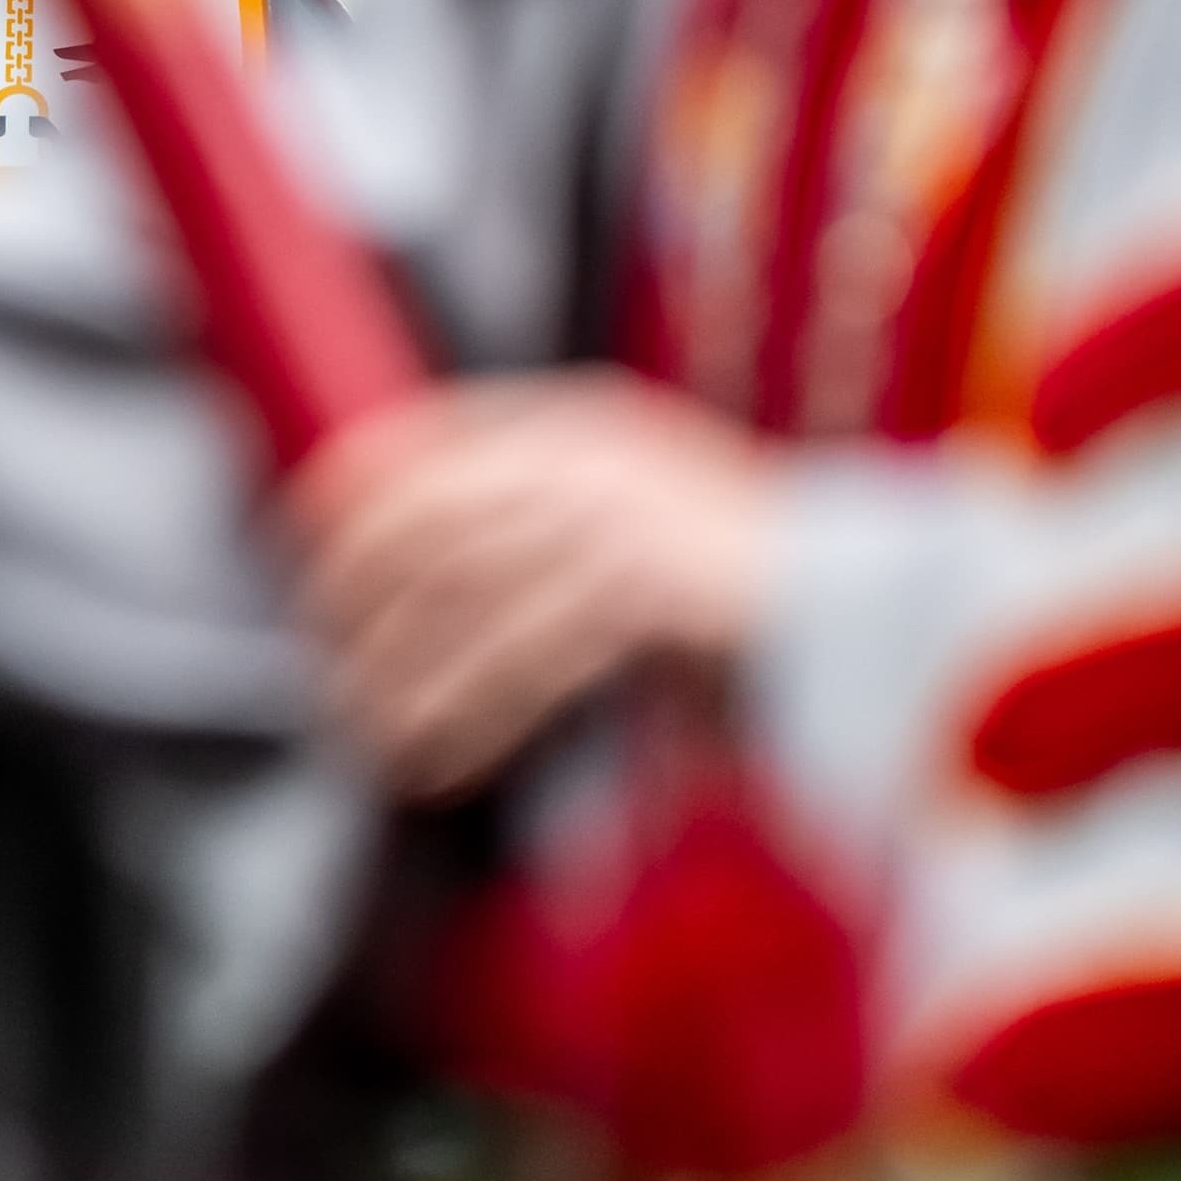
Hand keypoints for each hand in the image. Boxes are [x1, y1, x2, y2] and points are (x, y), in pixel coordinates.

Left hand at [296, 372, 775, 799]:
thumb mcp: (623, 512)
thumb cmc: (733, 580)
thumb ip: (533, 517)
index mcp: (581, 421)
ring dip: (403, 673)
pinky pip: (529, 666)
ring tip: (362, 727)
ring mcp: (628, 519)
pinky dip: (469, 718)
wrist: (882, 602)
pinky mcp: (655, 595)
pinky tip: (433, 759)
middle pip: (435, 519)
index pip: (433, 437)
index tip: (298, 534)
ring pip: (469, 599)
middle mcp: (597, 456)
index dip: (357, 485)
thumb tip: (408, 565)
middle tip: (319, 653)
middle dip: (359, 589)